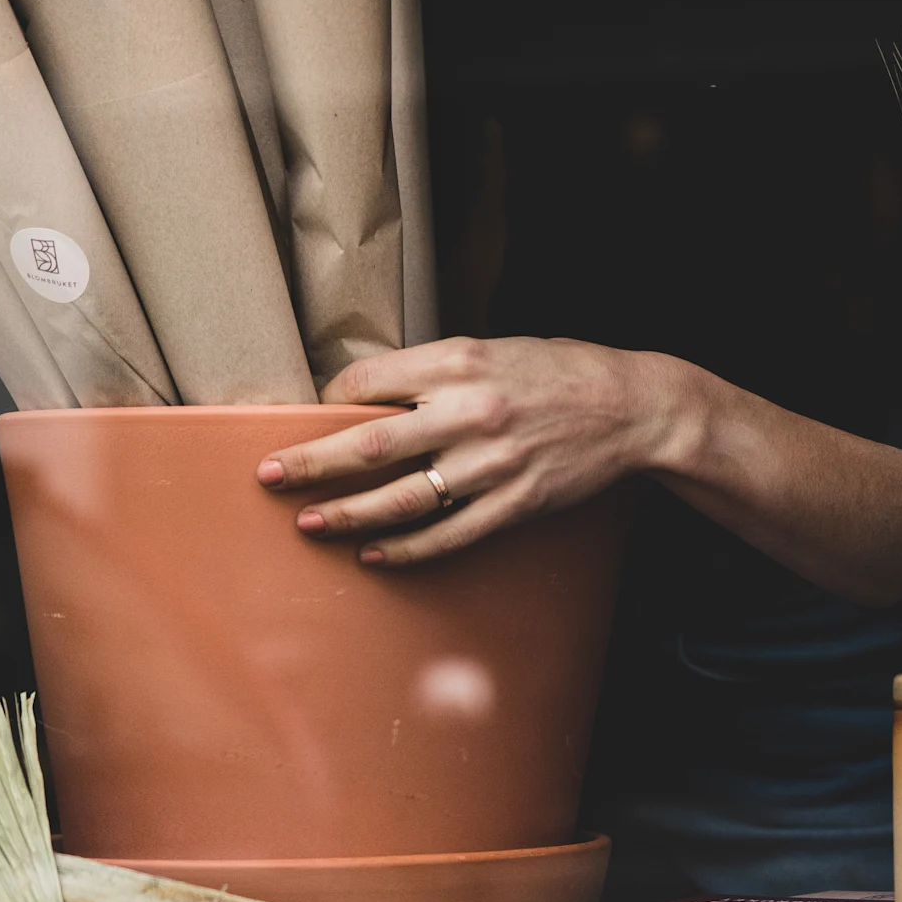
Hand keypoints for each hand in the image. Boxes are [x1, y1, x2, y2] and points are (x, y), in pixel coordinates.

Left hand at [257, 335, 684, 566]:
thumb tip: (373, 396)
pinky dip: (406, 549)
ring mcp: (492, 463)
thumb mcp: (496, 348)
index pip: (372, 382)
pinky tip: (373, 553)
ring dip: (348, 513)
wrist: (633, 406)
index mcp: (463, 361)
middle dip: (311, 462)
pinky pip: (448, 534)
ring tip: (309, 522)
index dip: (332, 401)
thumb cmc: (559, 369)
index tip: (310, 416)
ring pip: (402, 498)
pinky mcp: (515, 503)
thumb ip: (438, 370)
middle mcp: (472, 410)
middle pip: (371, 443)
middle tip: (268, 477)